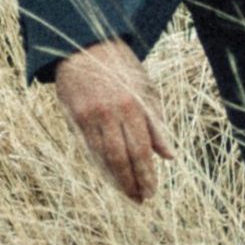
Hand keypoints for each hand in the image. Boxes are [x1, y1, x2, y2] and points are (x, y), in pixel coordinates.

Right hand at [51, 38, 169, 204]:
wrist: (84, 45)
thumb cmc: (120, 67)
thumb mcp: (145, 88)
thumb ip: (157, 123)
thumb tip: (169, 156)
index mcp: (133, 104)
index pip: (142, 149)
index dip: (147, 174)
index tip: (152, 192)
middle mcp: (111, 112)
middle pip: (122, 158)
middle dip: (132, 182)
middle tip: (140, 199)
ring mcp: (90, 115)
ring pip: (103, 157)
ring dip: (116, 179)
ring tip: (127, 193)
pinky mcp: (74, 117)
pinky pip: (88, 149)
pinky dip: (99, 166)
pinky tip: (108, 176)